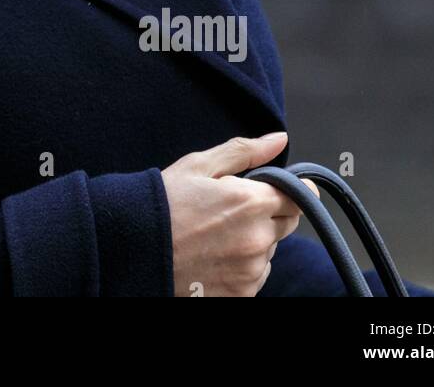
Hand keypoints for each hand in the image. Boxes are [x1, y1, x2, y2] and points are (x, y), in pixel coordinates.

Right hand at [161, 131, 319, 295]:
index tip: (275, 189)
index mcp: (251, 202)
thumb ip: (244, 151)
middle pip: (288, 223)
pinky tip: (214, 255)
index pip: (299, 197)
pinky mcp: (242, 294)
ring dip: (255, 240)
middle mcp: (258, 239)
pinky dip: (243, 265)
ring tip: (216, 234)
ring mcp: (251, 270)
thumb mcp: (198, 166)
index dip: (290, 190)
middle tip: (231, 209)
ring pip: (270, 250)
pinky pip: (256, 275)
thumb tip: (279, 139)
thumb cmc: (163, 202)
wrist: (133, 248)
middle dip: (269, 213)